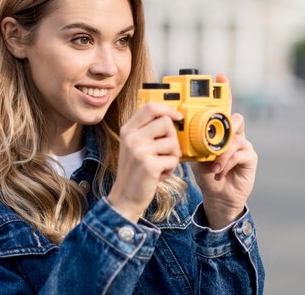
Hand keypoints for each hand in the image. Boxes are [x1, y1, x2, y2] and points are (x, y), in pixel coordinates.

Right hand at [107, 102, 182, 222]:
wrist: (125, 196)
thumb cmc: (135, 170)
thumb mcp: (134, 145)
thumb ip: (147, 130)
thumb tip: (172, 117)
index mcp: (128, 129)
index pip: (150, 108)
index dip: (168, 109)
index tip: (178, 117)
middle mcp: (131, 137)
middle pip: (166, 123)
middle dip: (173, 137)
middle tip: (167, 151)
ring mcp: (139, 151)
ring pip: (172, 142)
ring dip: (173, 156)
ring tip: (161, 164)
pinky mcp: (149, 165)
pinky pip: (173, 160)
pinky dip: (171, 168)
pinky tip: (160, 174)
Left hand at [190, 74, 258, 228]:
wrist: (217, 196)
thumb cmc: (206, 173)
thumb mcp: (194, 154)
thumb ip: (190, 140)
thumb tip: (175, 128)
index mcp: (219, 130)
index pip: (223, 107)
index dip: (224, 90)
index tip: (220, 75)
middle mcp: (234, 134)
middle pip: (235, 118)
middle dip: (226, 124)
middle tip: (215, 132)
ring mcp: (244, 145)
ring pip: (236, 137)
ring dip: (223, 151)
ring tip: (213, 163)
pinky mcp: (250, 158)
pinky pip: (241, 152)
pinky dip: (228, 161)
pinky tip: (220, 169)